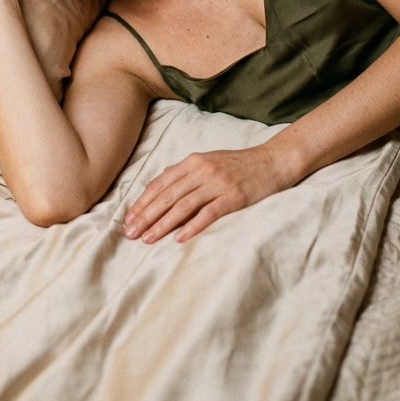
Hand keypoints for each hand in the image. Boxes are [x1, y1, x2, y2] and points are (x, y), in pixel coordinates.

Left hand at [123, 144, 287, 243]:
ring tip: (147, 239)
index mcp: (192, 162)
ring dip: (162, 224)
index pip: (160, 184)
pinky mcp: (233, 197)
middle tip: (130, 233)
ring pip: (183, 206)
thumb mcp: (208, 161)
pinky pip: (208, 213)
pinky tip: (179, 238)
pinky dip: (192, 226)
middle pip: (167, 196)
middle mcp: (201, 170)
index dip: (142, 202)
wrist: (271, 162)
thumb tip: (159, 186)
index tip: (128, 219)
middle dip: (146, 216)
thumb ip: (184, 173)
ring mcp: (217, 183)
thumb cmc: (237, 164)